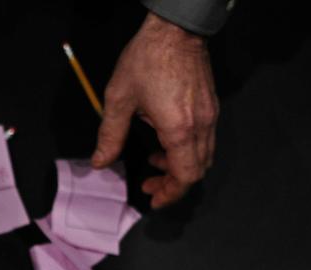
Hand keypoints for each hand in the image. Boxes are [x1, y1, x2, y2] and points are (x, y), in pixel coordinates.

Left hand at [93, 12, 218, 207]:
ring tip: (154, 161)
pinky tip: (165, 141)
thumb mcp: (119, 99)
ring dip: (179, 167)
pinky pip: (204, 140)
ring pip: (203, 156)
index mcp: (179, 129)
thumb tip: (100, 162)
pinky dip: (186, 150)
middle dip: (173, 184)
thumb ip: (110, 135)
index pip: (184, 176)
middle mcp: (201, 126)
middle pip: (197, 171)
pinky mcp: (211, 106)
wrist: (175, 28)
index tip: (153, 199)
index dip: (170, 193)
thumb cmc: (148, 59)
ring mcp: (210, 115)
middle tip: (150, 186)